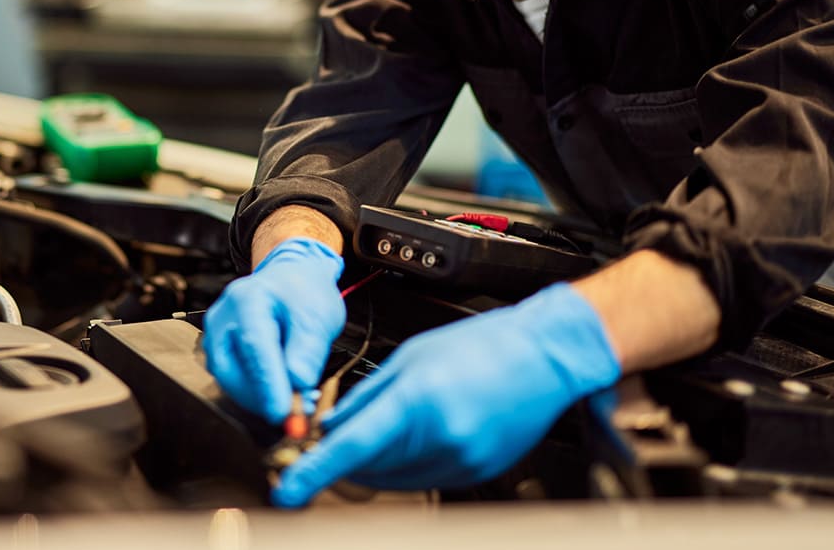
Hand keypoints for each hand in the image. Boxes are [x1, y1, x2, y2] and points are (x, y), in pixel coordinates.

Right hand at [203, 238, 344, 422]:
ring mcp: (216, 335)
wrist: (290, 280)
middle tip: (296, 414)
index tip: (282, 412)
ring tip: (298, 403)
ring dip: (261, 399)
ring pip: (230, 380)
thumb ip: (308, 349)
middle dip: (262, 397)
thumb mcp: (318, 316)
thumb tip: (298, 383)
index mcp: (248, 299)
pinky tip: (283, 395)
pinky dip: (258, 394)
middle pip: (231, 369)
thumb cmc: (303, 294)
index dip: (267, 383)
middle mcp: (222, 317)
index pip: (254, 347)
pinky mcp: (219, 352)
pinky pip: (233, 380)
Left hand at [272, 282, 619, 505]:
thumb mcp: (412, 357)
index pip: (354, 446)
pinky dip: (405, 464)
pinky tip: (411, 438)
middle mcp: (441, 437)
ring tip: (381, 427)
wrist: (546, 355)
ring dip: (374, 462)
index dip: (315, 470)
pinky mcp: (476, 472)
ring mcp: (462, 460)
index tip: (288, 487)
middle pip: (371, 467)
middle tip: (329, 437)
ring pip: (395, 478)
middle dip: (343, 457)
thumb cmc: (483, 345)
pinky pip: (425, 478)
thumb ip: (368, 396)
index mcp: (419, 399)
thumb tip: (332, 426)